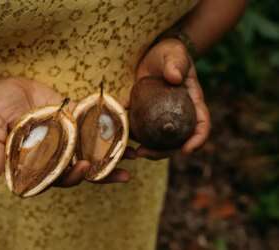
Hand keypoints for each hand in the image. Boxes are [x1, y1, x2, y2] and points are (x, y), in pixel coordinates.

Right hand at [0, 76, 128, 188]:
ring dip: (112, 153)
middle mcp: (55, 152)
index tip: (83, 169)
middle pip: (80, 167)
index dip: (71, 177)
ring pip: (91, 148)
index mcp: (37, 161)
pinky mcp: (74, 118)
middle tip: (123, 173)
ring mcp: (67, 136)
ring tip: (135, 154)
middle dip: (102, 173)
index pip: (56, 177)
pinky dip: (109, 126)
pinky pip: (92, 124)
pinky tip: (127, 124)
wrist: (4, 88)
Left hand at [128, 38, 210, 159]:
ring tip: (132, 152)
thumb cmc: (170, 54)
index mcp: (193, 103)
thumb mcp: (175, 55)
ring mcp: (162, 118)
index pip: (201, 124)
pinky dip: (132, 135)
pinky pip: (141, 130)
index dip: (197, 139)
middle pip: (176, 141)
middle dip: (163, 152)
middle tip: (145, 153)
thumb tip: (174, 77)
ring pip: (158, 141)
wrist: (154, 55)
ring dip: (146, 149)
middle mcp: (179, 115)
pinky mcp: (146, 116)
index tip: (187, 150)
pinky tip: (120, 136)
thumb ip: (176, 64)